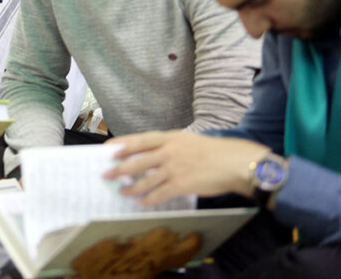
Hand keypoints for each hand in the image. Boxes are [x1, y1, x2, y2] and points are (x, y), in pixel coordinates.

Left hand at [103, 131, 271, 204]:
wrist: (235, 162)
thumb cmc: (215, 151)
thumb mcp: (189, 140)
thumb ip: (171, 145)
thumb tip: (154, 154)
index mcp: (170, 138)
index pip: (140, 140)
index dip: (122, 144)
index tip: (107, 149)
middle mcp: (169, 151)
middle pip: (136, 160)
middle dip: (118, 168)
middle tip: (106, 173)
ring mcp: (174, 168)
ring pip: (145, 179)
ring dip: (131, 186)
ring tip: (122, 190)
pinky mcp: (181, 184)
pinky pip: (159, 193)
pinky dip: (148, 198)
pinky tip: (141, 202)